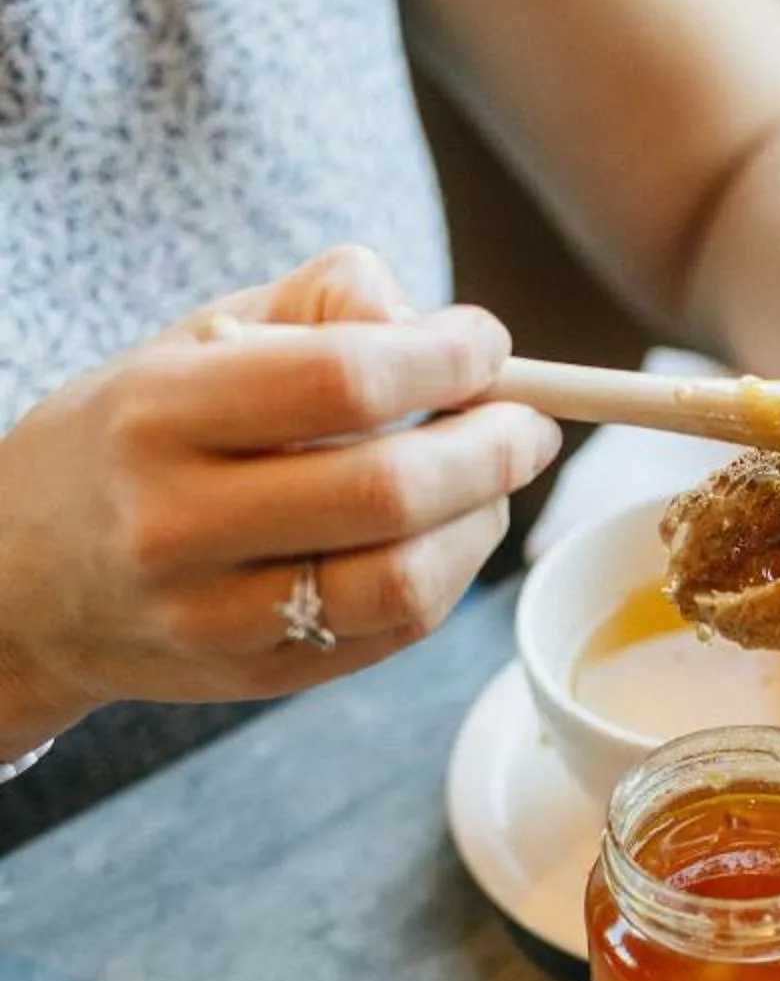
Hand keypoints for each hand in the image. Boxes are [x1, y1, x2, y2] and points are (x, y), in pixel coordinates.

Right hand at [0, 246, 562, 754]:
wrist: (20, 577)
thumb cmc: (136, 435)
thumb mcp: (200, 338)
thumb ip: (324, 303)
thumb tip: (436, 325)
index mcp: (161, 413)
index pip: (340, 381)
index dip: (443, 360)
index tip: (486, 343)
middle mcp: (178, 523)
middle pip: (388, 494)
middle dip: (489, 450)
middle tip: (527, 422)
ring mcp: (216, 616)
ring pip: (403, 584)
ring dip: (481, 523)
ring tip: (492, 479)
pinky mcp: (257, 677)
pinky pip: (391, 635)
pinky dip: (447, 576)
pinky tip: (449, 533)